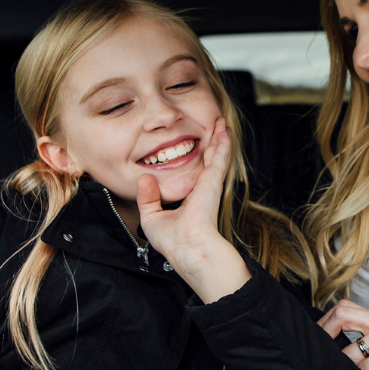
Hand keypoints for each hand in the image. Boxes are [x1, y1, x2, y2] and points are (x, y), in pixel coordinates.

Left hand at [138, 117, 249, 302]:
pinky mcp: (213, 179)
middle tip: (213, 128)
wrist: (186, 246)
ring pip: (216, 154)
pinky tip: (223, 131)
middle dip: (211, 144)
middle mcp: (202, 189)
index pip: (194, 175)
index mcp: (190, 198)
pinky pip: (220, 155)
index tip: (194, 150)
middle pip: (208, 160)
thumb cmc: (173, 240)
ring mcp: (209, 183)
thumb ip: (148, 198)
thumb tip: (144, 179)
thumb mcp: (151, 217)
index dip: (195, 162)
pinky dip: (223, 142)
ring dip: (219, 138)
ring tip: (220, 123)